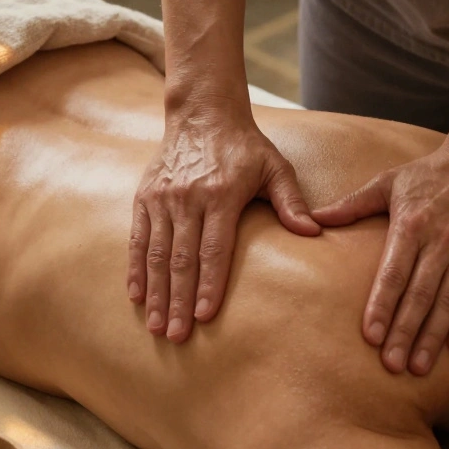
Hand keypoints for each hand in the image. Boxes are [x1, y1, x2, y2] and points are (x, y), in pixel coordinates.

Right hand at [130, 104, 318, 341]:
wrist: (202, 113)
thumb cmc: (244, 146)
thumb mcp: (275, 167)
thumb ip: (291, 202)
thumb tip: (313, 232)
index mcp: (221, 195)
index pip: (214, 249)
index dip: (209, 285)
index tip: (205, 317)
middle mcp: (188, 199)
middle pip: (181, 259)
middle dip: (179, 301)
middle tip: (176, 336)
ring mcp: (162, 198)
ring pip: (155, 254)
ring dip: (156, 293)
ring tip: (156, 326)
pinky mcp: (144, 197)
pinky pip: (137, 239)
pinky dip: (135, 269)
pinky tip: (136, 296)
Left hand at [311, 142, 448, 374]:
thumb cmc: (429, 174)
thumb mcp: (387, 182)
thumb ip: (351, 204)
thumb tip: (312, 219)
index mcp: (411, 225)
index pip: (393, 274)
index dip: (381, 306)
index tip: (370, 336)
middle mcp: (440, 241)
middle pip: (419, 295)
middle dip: (405, 333)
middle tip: (392, 365)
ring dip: (433, 336)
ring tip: (419, 367)